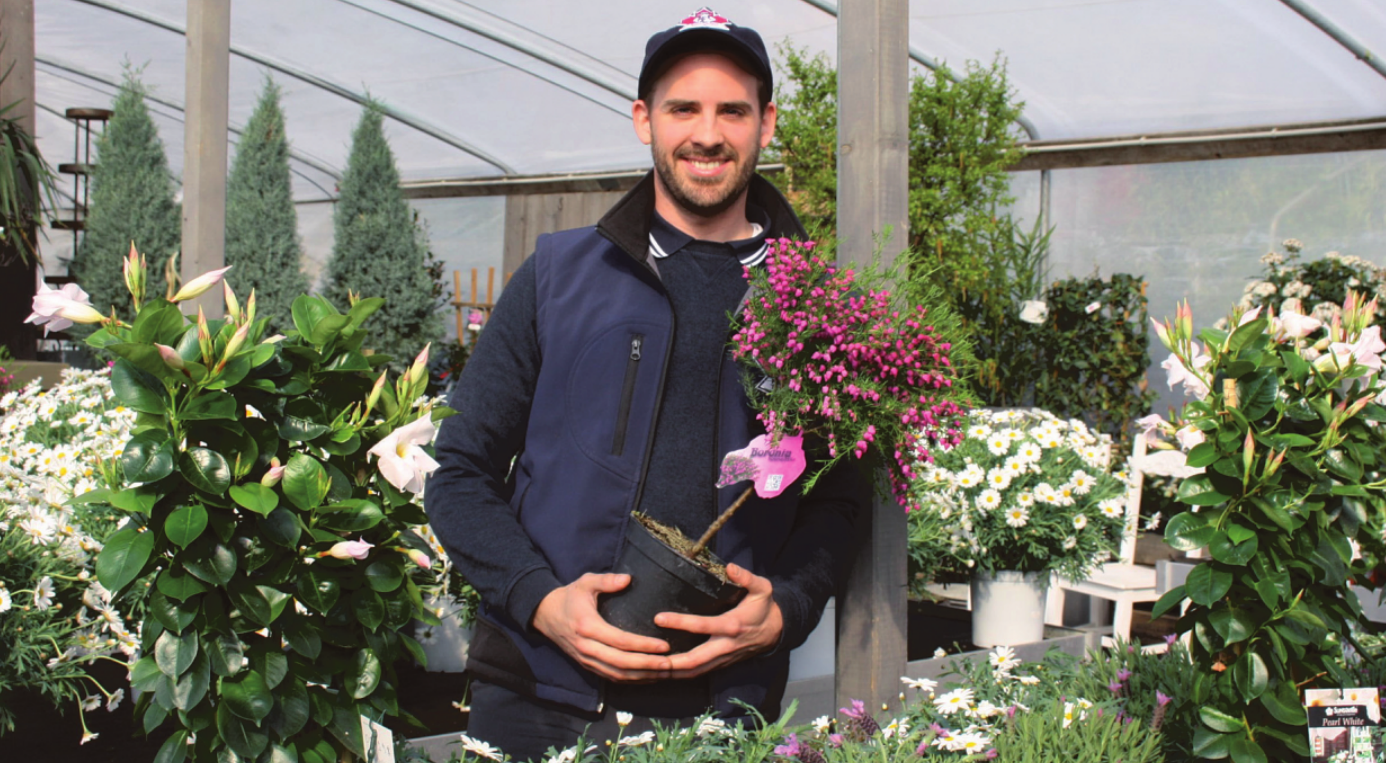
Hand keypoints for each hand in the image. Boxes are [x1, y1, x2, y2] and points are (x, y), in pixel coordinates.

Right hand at [530, 572, 673, 681]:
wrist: (544, 614)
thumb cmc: (569, 596)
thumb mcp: (585, 582)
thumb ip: (606, 580)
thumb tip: (628, 579)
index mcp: (588, 626)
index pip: (620, 641)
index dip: (643, 645)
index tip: (663, 646)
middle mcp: (586, 648)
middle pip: (621, 663)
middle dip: (647, 666)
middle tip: (669, 664)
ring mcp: (586, 660)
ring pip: (616, 674)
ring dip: (641, 676)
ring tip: (663, 673)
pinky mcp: (587, 666)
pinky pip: (611, 677)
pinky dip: (630, 680)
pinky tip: (647, 677)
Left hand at [656, 564, 782, 678]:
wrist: (776, 631)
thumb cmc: (764, 607)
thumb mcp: (762, 588)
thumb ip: (747, 578)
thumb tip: (730, 567)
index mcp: (732, 625)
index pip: (703, 626)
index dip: (680, 622)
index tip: (659, 618)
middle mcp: (726, 645)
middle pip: (695, 659)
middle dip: (671, 662)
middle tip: (648, 658)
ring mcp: (723, 658)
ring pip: (695, 671)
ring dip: (673, 672)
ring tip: (650, 669)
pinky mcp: (721, 663)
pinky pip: (699, 672)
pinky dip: (681, 674)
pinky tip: (664, 672)